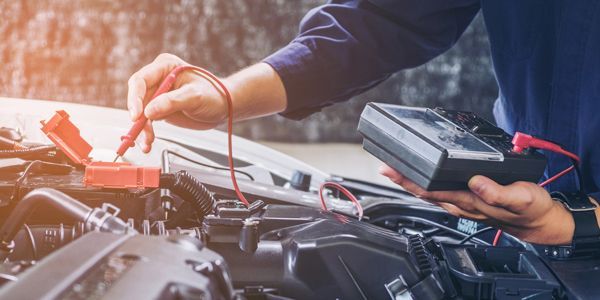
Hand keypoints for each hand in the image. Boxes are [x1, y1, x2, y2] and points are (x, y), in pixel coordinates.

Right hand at [127, 53, 228, 152]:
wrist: (223, 107)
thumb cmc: (214, 95)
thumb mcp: (195, 96)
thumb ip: (172, 102)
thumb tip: (149, 111)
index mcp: (165, 66)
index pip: (141, 80)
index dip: (135, 98)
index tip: (137, 115)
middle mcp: (158, 79)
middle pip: (138, 98)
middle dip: (138, 117)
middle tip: (142, 131)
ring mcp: (158, 94)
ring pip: (141, 112)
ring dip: (141, 128)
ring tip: (147, 142)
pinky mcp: (160, 109)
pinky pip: (147, 121)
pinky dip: (146, 133)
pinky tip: (147, 142)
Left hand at [379, 165, 574, 244]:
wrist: (539, 221)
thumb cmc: (531, 209)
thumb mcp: (521, 198)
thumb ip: (497, 192)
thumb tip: (476, 181)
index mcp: (471, 201)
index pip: (433, 191)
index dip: (411, 181)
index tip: (394, 170)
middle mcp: (462, 204)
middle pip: (425, 192)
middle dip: (403, 180)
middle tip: (384, 166)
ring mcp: (464, 203)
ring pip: (431, 193)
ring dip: (412, 182)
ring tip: (395, 170)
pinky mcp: (468, 199)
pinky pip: (441, 192)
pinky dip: (427, 183)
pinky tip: (421, 178)